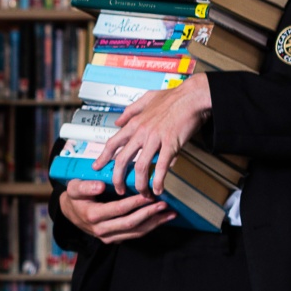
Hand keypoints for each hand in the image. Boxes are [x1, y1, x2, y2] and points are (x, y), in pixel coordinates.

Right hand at [59, 178, 174, 243]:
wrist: (71, 213)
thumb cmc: (76, 197)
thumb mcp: (74, 187)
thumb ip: (86, 186)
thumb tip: (100, 185)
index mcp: (93, 215)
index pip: (118, 209)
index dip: (135, 203)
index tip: (149, 195)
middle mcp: (101, 230)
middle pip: (130, 224)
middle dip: (149, 214)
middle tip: (164, 204)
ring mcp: (109, 237)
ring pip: (135, 232)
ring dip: (154, 223)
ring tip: (169, 214)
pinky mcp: (115, 239)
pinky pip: (135, 234)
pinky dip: (150, 227)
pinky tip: (161, 219)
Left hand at [97, 73, 211, 195]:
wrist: (193, 96)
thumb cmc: (173, 97)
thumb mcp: (146, 99)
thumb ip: (131, 111)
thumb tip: (118, 121)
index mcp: (134, 123)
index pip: (113, 143)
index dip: (103, 157)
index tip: (97, 167)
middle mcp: (141, 132)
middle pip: (122, 159)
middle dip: (118, 178)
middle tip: (120, 189)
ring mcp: (155, 138)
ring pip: (140, 167)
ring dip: (140, 184)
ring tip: (142, 194)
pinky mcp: (171, 144)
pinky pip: (162, 167)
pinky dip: (159, 181)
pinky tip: (159, 189)